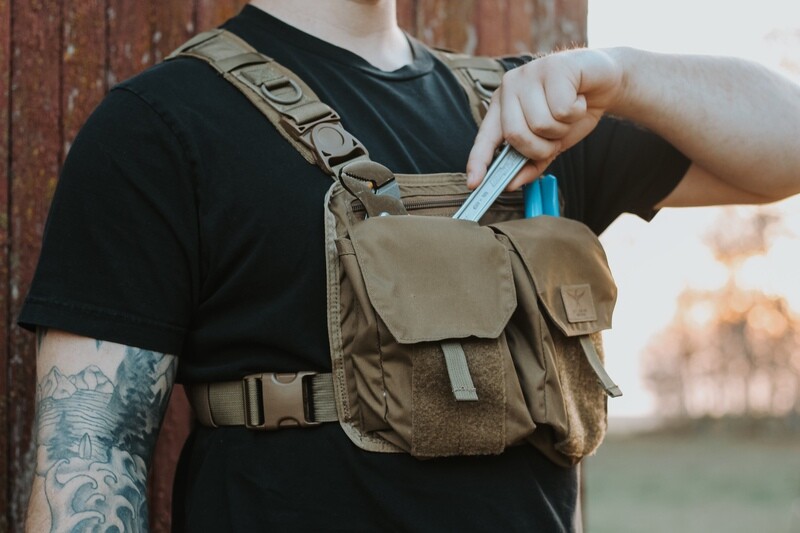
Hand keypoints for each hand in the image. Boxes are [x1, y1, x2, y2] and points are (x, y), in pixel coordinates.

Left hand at [466, 48, 623, 189]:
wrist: (604, 82)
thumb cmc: (572, 111)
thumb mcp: (550, 143)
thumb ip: (530, 162)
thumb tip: (511, 184)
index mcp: (503, 106)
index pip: (485, 138)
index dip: (478, 161)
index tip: (474, 183)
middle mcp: (510, 88)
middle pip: (516, 135)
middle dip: (541, 147)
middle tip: (556, 134)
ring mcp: (529, 74)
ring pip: (541, 124)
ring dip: (563, 127)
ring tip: (569, 111)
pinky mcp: (552, 66)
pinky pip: (562, 109)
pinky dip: (577, 111)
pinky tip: (578, 98)